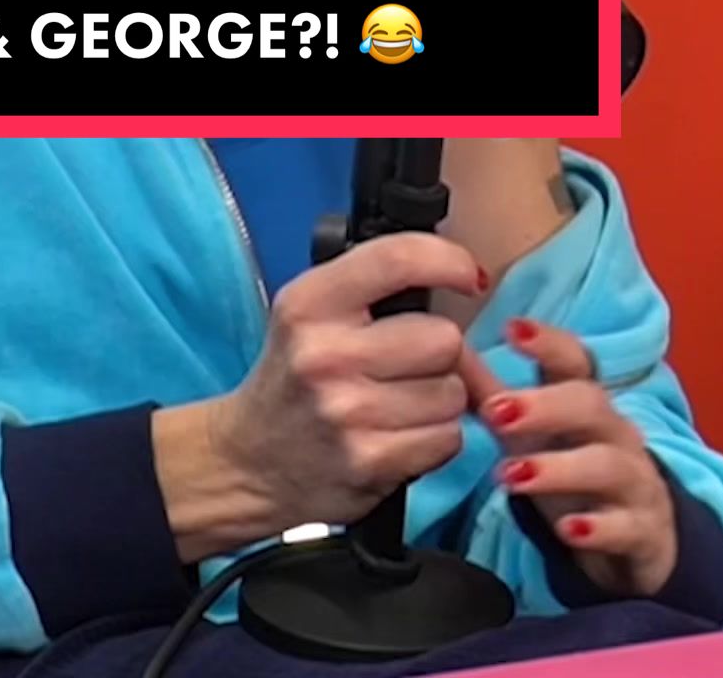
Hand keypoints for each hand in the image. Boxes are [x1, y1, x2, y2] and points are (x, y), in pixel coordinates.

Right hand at [205, 234, 488, 538]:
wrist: (249, 462)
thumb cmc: (296, 379)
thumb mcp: (315, 317)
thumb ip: (381, 295)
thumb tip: (472, 288)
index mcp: (309, 302)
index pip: (396, 260)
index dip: (447, 260)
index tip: (467, 275)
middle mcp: (324, 352)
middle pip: (443, 338)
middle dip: (442, 351)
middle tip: (414, 362)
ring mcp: (346, 411)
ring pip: (453, 392)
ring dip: (442, 399)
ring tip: (402, 403)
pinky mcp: (368, 461)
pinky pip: (446, 439)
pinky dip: (436, 439)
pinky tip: (401, 435)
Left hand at [469, 318, 678, 596]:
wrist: (640, 542)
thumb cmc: (574, 476)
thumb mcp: (533, 437)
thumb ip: (492, 395)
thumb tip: (445, 349)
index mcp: (585, 402)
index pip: (574, 360)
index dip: (548, 341)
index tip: (511, 328)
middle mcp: (615, 433)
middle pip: (591, 403)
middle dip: (544, 405)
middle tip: (496, 412)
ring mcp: (634, 482)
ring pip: (607, 464)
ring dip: (559, 469)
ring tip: (512, 476)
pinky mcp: (645, 532)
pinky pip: (626, 527)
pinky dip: (599, 528)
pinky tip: (569, 530)